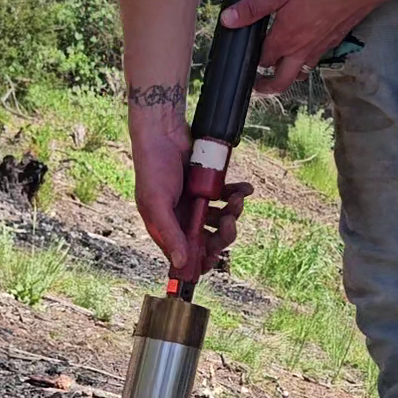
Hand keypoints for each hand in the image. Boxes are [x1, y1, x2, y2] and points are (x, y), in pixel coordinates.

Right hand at [129, 116, 251, 274]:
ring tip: (238, 199)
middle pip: (210, 240)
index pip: (186, 256)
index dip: (202, 261)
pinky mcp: (207, 187)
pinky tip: (245, 189)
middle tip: (229, 221)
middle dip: (223, 235)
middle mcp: (182, 219)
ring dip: (233, 212)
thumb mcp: (158, 204)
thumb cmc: (152, 169)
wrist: (163, 133)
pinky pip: (226, 197)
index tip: (215, 257)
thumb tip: (181, 263)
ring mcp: (195, 204)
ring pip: (221, 219)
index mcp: (166, 228)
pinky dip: (238, 194)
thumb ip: (170, 234)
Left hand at [220, 0, 388, 94]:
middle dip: (266, 88)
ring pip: (299, 74)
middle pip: (281, 82)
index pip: (262, 61)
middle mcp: (301, 51)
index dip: (250, 62)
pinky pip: (313, 62)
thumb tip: (228, 19)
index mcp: (285, 39)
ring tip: (277, 67)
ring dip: (286, 75)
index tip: (243, 58)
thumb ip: (255, 7)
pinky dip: (302, 62)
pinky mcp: (332, 45)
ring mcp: (318, 51)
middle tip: (256, 85)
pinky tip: (300, 47)